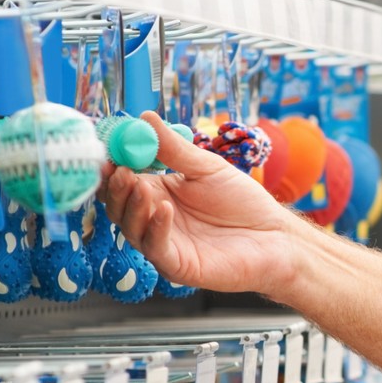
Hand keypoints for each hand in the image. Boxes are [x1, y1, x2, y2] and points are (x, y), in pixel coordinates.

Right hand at [99, 112, 298, 293]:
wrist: (274, 236)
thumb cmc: (243, 203)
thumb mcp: (206, 168)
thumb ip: (173, 148)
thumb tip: (145, 118)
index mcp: (159, 193)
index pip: (124, 181)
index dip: (113, 167)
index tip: (107, 150)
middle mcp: (155, 219)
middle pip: (120, 206)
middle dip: (117, 187)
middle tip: (119, 170)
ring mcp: (164, 244)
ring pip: (132, 228)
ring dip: (132, 205)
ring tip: (138, 184)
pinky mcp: (177, 265)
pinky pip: (156, 248)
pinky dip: (156, 228)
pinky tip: (164, 209)